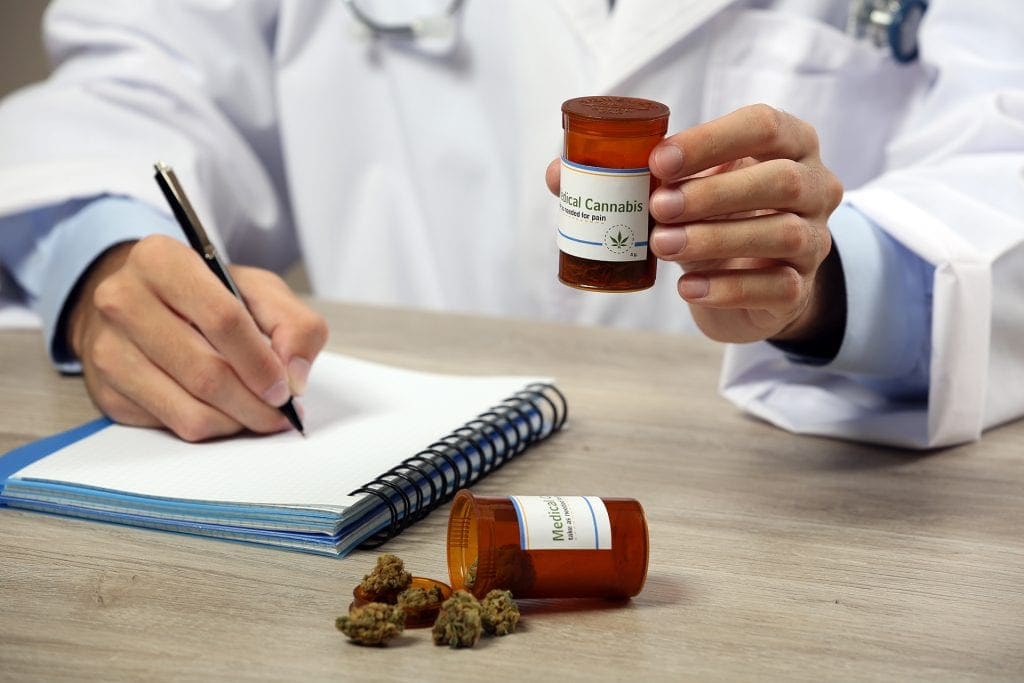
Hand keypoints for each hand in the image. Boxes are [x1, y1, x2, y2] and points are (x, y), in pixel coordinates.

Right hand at [67, 235, 328, 440]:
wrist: (143, 305)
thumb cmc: (206, 296)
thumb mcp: (259, 290)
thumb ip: (294, 323)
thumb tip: (295, 375)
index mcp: (161, 260)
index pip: (223, 319)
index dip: (262, 362)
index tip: (286, 387)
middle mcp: (123, 301)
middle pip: (206, 372)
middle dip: (255, 403)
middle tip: (280, 412)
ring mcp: (109, 349)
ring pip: (190, 410)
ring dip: (236, 421)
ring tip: (258, 413)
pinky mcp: (107, 391)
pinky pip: (172, 426)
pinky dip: (211, 426)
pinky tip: (223, 410)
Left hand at [545, 104, 844, 348]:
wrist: (756, 278)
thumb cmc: (717, 214)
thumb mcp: (687, 186)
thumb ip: (633, 176)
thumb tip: (558, 174)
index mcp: (789, 143)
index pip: (762, 126)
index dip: (710, 141)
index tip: (657, 160)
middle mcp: (814, 186)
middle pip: (778, 181)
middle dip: (713, 193)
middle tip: (657, 208)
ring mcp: (813, 239)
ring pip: (780, 234)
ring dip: (715, 240)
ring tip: (663, 246)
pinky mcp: (799, 287)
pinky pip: (774, 286)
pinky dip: (726, 287)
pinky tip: (686, 288)